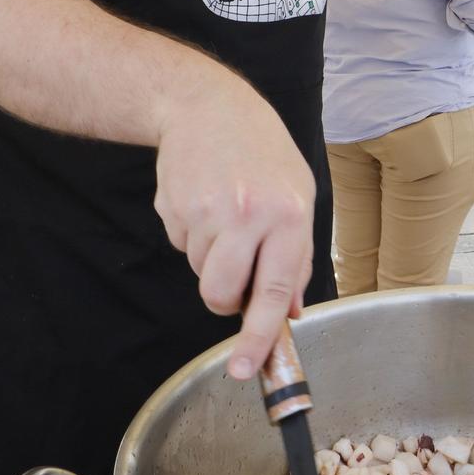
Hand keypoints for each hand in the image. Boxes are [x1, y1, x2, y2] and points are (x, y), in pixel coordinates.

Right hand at [154, 69, 314, 378]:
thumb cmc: (262, 151)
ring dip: (210, 257)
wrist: (207, 105)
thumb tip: (289, 313)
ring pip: (201, 273)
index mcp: (290, 215)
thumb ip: (296, 257)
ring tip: (224, 213)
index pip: (275, 291)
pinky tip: (203, 200)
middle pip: (222, 294)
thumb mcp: (299, 194)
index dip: (258, 337)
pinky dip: (191, 234)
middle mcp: (249, 214)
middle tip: (234, 269)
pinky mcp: (175, 207)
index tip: (246, 369)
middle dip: (224, 298)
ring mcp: (208, 210)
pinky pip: (181, 246)